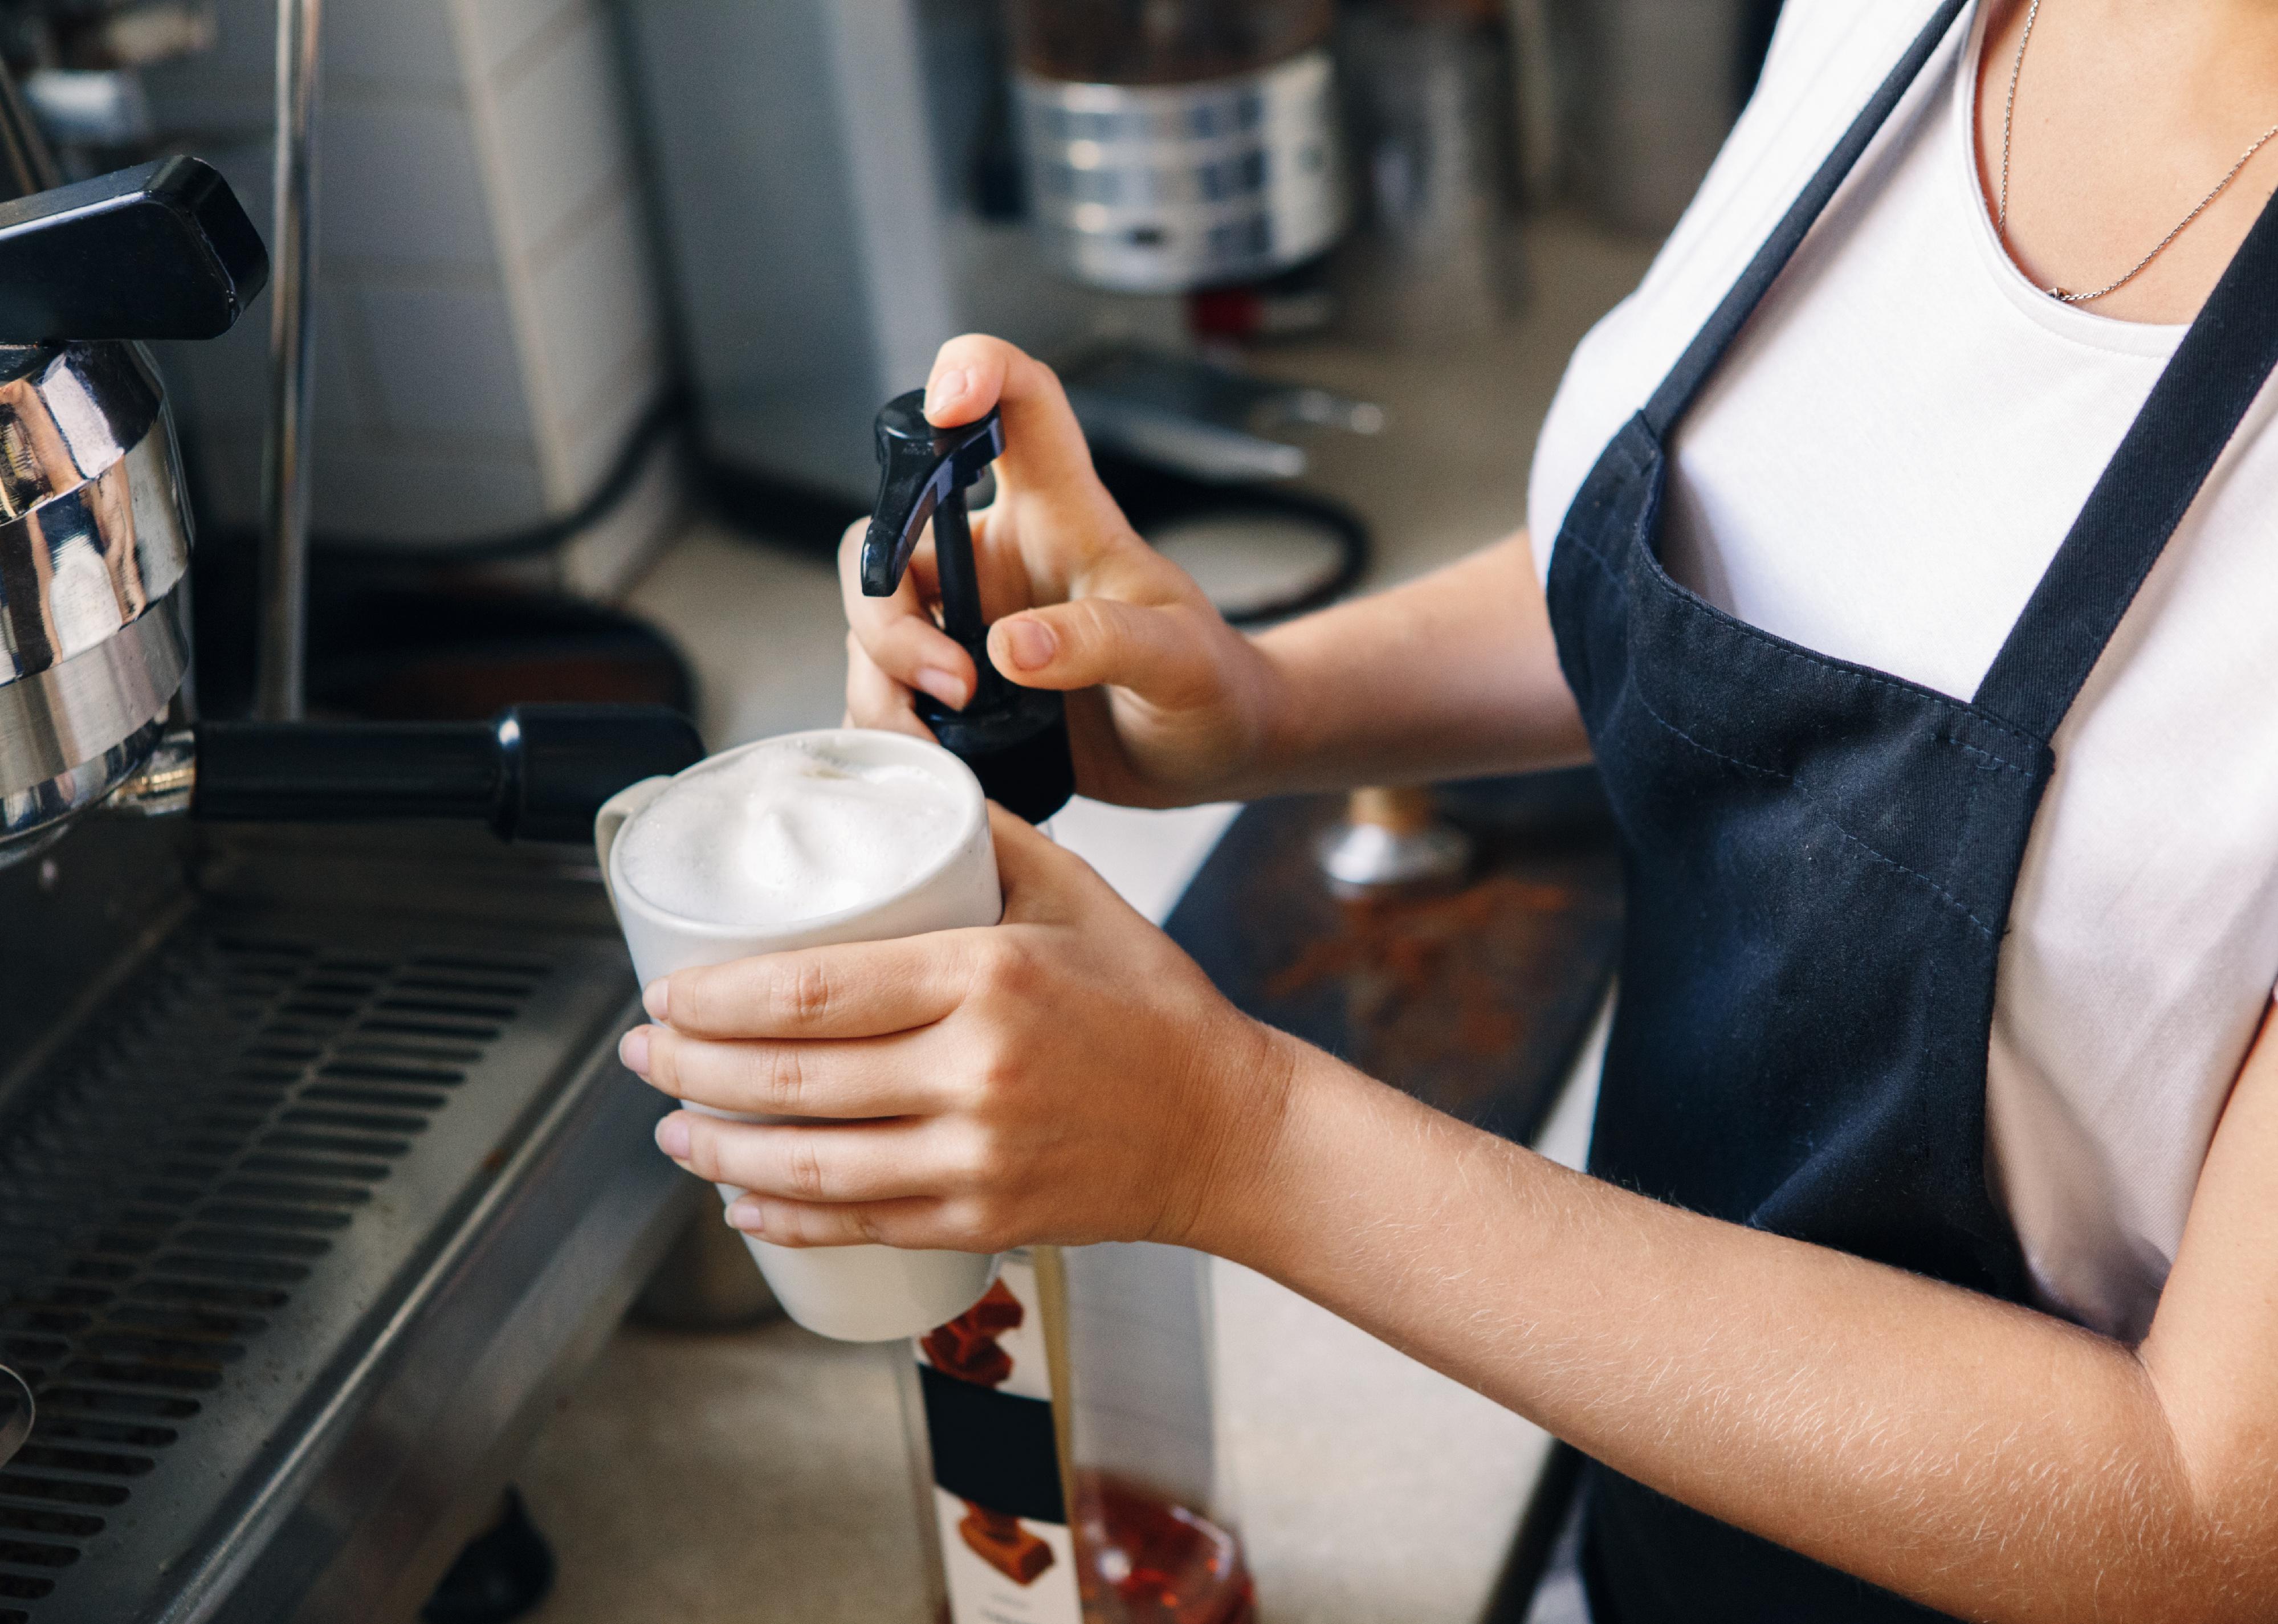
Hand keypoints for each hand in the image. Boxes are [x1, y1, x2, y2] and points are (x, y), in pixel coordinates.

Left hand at [619, 807, 1296, 1251]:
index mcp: (989, 975)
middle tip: (641, 1055)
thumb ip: (982, 834)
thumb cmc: (1152, 1003)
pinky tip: (739, 1200)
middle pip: (794, 1080)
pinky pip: (858, 1224)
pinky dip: (784, 1218)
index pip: (814, 991)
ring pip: (810, 1166)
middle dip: (692, 1071)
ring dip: (719, 1150)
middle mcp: (977, 1071)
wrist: (1226, 1126)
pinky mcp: (984, 1217)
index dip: (718, 1001)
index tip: (666, 994)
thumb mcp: (1075, 891)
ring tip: (669, 1128)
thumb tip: (895, 781)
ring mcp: (978, 1156)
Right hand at [841, 334, 1286, 807]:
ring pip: (870, 625)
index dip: (975, 370)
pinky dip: (891, 729)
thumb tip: (1010, 646)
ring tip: (945, 741)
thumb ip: (1104, 641)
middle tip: (956, 685)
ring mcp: (967, 622)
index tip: (948, 401)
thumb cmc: (1212, 687)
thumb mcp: (1179, 661)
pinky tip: (940, 759)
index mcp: (1061, 516)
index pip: (1018, 402)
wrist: (1214, 754)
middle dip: (888, 618)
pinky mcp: (952, 687)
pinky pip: (880, 693)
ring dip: (885, 687)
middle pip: (889, 538)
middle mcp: (997, 558)